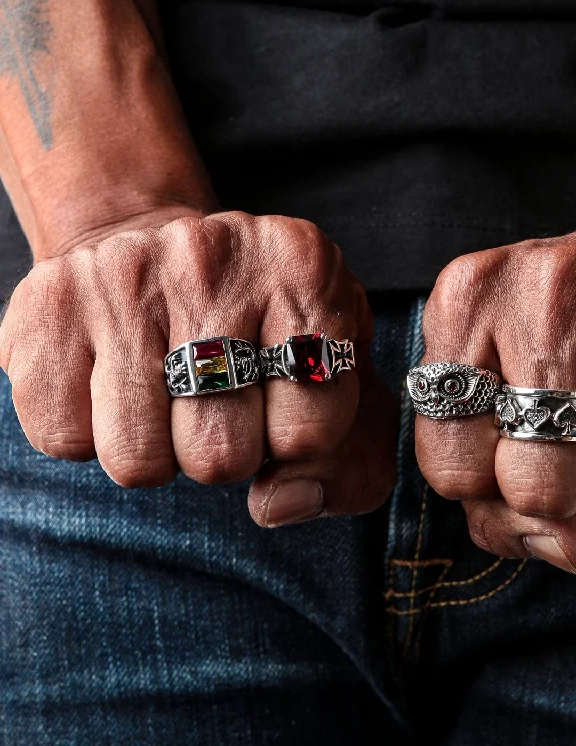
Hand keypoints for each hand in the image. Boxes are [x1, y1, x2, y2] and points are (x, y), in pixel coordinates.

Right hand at [0, 210, 396, 524]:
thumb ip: (351, 462)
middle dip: (224, 454)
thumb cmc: (263, 326)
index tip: (280, 405)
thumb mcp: (336, 377)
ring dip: (157, 451)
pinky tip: (113, 382)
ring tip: (167, 395)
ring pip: (138, 462)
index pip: (310, 433)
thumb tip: (279, 505)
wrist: (153, 245)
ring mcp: (126, 274)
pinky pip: (65, 441)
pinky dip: (91, 434)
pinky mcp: (49, 302)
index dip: (294, 443)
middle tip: (218, 403)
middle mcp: (216, 260)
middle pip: (220, 458)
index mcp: (306, 272)